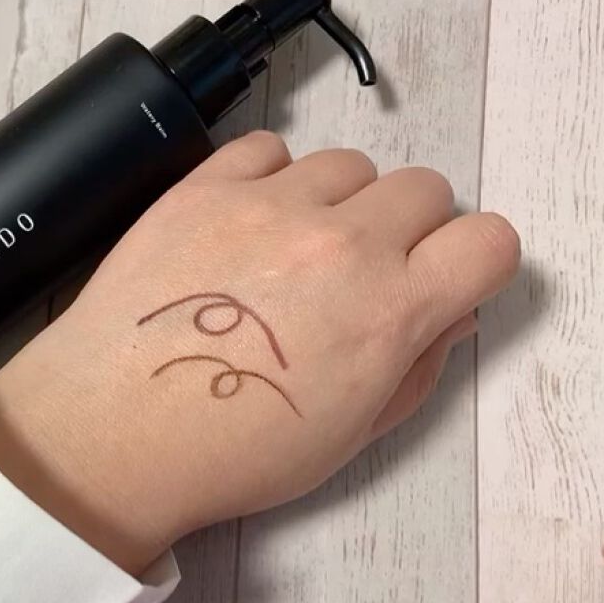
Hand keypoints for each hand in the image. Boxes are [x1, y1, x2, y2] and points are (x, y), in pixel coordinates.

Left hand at [0, 132, 519, 573]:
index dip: (474, 260)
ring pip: (349, 164)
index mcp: (389, 310)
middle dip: (411, 229)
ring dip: (339, 202)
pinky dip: (270, 179)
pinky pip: (267, 149)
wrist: (115, 432)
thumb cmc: (233, 453)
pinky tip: (245, 224)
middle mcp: (340, 243)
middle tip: (363, 272)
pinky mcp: (204, 187)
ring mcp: (269, 205)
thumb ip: (417, 367)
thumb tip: (449, 311)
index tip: (444, 277)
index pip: (489, 241)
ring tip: (293, 252)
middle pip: (425, 188)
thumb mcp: (350, 436)